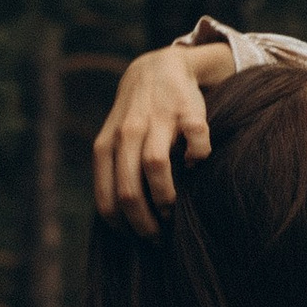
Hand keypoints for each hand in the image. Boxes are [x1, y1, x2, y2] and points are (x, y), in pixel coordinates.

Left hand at [92, 43, 219, 237]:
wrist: (160, 68)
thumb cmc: (137, 118)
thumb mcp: (115, 141)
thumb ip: (113, 172)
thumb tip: (120, 220)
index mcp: (108, 144)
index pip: (109, 197)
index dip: (124, 225)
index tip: (138, 238)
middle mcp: (129, 131)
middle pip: (129, 188)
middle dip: (145, 221)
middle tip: (158, 237)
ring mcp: (158, 119)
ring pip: (155, 165)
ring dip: (166, 197)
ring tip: (173, 211)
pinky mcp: (188, 111)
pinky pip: (195, 141)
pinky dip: (198, 158)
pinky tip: (196, 165)